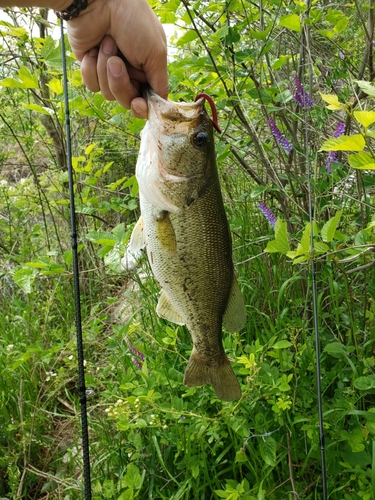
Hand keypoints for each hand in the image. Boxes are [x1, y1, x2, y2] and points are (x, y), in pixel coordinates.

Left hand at [66, 0, 168, 117]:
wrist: (99, 2)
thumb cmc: (133, 21)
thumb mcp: (156, 52)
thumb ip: (160, 82)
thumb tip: (161, 104)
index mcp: (148, 69)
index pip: (147, 100)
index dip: (143, 107)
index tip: (138, 103)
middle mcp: (130, 73)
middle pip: (127, 100)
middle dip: (121, 83)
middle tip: (117, 61)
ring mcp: (109, 72)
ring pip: (108, 94)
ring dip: (105, 70)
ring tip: (106, 44)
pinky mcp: (90, 68)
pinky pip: (91, 85)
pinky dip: (91, 68)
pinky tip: (93, 50)